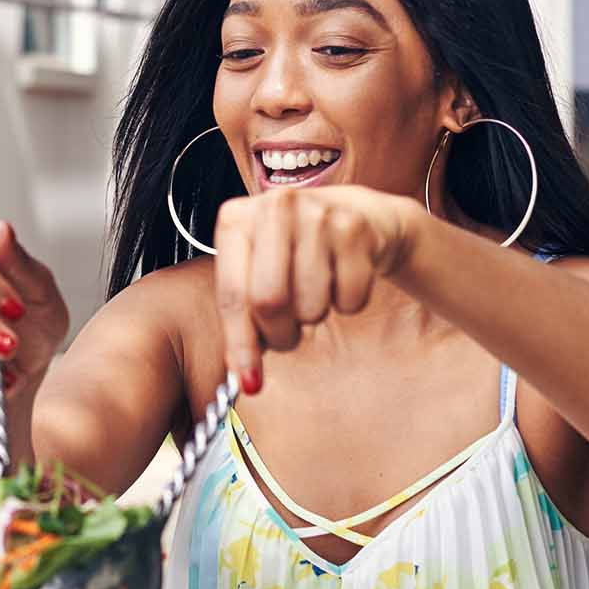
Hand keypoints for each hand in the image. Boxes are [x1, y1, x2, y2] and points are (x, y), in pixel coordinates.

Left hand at [212, 186, 425, 391]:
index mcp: (236, 219)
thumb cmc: (294, 250)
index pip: (232, 295)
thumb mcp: (257, 269)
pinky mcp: (355, 228)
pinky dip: (346, 304)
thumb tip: (246, 376)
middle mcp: (274, 208)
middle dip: (280, 333)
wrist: (354, 214)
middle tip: (288, 333)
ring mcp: (317, 215)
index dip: (241, 345)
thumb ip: (244, 318)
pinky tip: (340, 278)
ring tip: (314, 292)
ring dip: (314, 316)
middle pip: (269, 302)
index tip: (250, 381)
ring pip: (312, 305)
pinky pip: (349, 300)